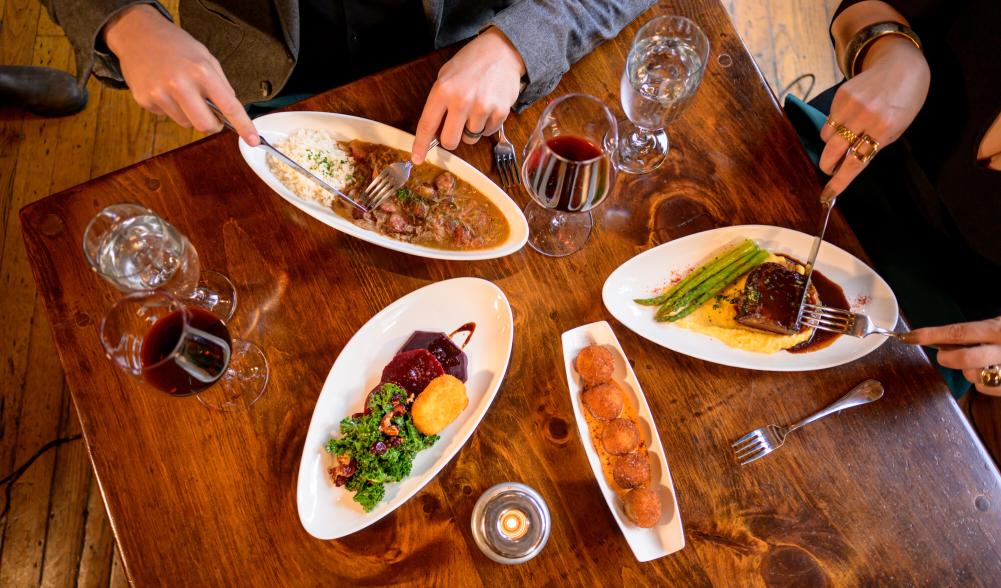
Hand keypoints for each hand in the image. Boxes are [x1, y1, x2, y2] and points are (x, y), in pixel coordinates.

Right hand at [104, 5, 258, 145]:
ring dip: (189, 114)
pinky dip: (171, 108)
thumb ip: (221, 86)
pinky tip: (164, 89)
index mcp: (201, 72)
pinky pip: (167, 117)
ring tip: (180, 91)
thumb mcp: (206, 58)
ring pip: (186, 124)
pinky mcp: (144, 100)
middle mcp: (180, 84)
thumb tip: (231, 113)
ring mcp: (159, 93)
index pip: (229, 106)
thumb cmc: (177, 46)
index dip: (243, 126)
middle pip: (205, 126)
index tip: (253, 140)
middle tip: (210, 113)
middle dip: (212, 125)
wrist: (138, 33)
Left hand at [411, 27, 524, 163]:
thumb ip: (438, 102)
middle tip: (455, 127)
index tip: (417, 158)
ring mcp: (482, 107)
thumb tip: (432, 132)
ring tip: (476, 108)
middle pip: (450, 141)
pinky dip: (487, 125)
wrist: (502, 51)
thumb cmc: (471, 63)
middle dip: (451, 139)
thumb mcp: (446, 76)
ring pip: (470, 138)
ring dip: (471, 129)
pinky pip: (488, 133)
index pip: (427, 125)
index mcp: (443, 90)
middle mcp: (461, 100)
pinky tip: (488, 106)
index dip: (420, 145)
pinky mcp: (500, 112)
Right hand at [819, 35, 928, 194]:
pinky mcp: (840, 95)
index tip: (827, 195)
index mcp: (884, 129)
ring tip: (845, 136)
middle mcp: (865, 117)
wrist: (901, 65)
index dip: (839, 182)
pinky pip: (829, 120)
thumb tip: (848, 163)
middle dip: (828, 165)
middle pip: (832, 152)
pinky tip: (849, 116)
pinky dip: (835, 125)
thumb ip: (873, 145)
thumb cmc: (904, 101)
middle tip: (830, 168)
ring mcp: (850, 105)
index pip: (854, 163)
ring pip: (826, 137)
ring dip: (832, 143)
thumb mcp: (896, 128)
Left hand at [903, 317, 1000, 395]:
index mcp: (998, 329)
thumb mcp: (998, 326)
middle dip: (949, 358)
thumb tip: (943, 340)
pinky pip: (986, 388)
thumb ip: (975, 333)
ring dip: (969, 371)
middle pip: (965, 359)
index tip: (911, 337)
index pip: (959, 332)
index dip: (932, 335)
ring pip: (974, 376)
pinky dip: (982, 383)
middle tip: (945, 355)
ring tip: (981, 362)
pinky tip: (991, 373)